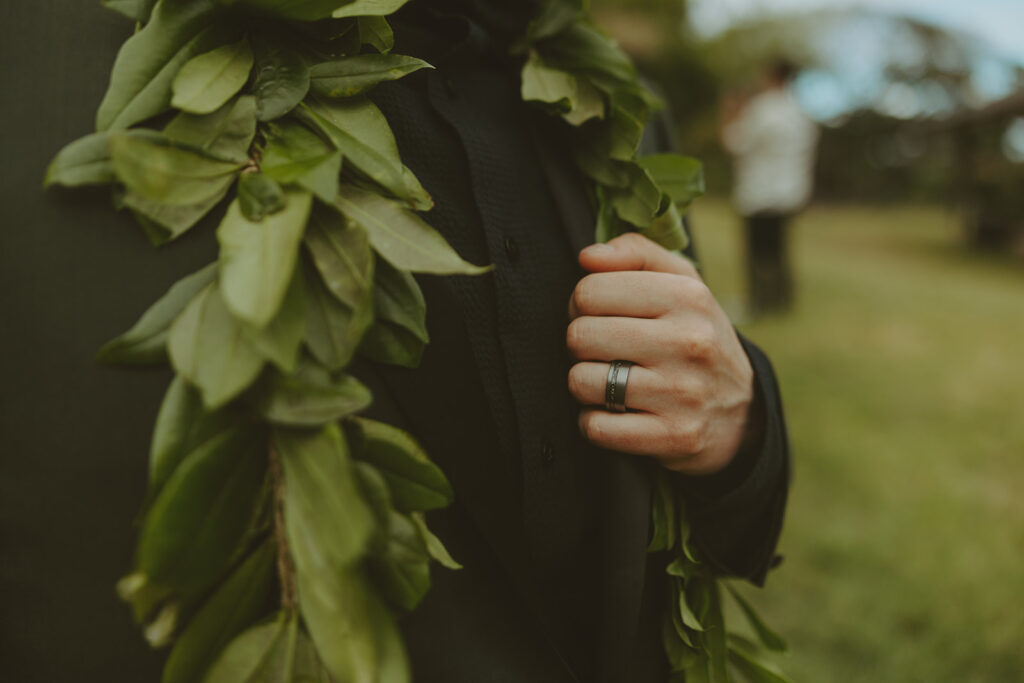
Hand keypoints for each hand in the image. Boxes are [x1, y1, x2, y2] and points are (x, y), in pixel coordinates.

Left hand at [567, 233, 754, 475]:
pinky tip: (615, 413)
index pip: (589, 291)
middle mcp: (688, 342)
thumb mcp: (682, 283)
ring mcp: (682, 392)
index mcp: (688, 297)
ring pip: (581, 381)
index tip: (600, 316)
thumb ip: (636, 254)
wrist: (742, 410)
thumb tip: (588, 256)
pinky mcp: (673, 436)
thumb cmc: (696, 337)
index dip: (582, 304)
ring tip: (611, 380)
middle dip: (582, 344)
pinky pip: (596, 427)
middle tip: (604, 350)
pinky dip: (594, 422)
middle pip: (579, 335)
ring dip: (587, 384)